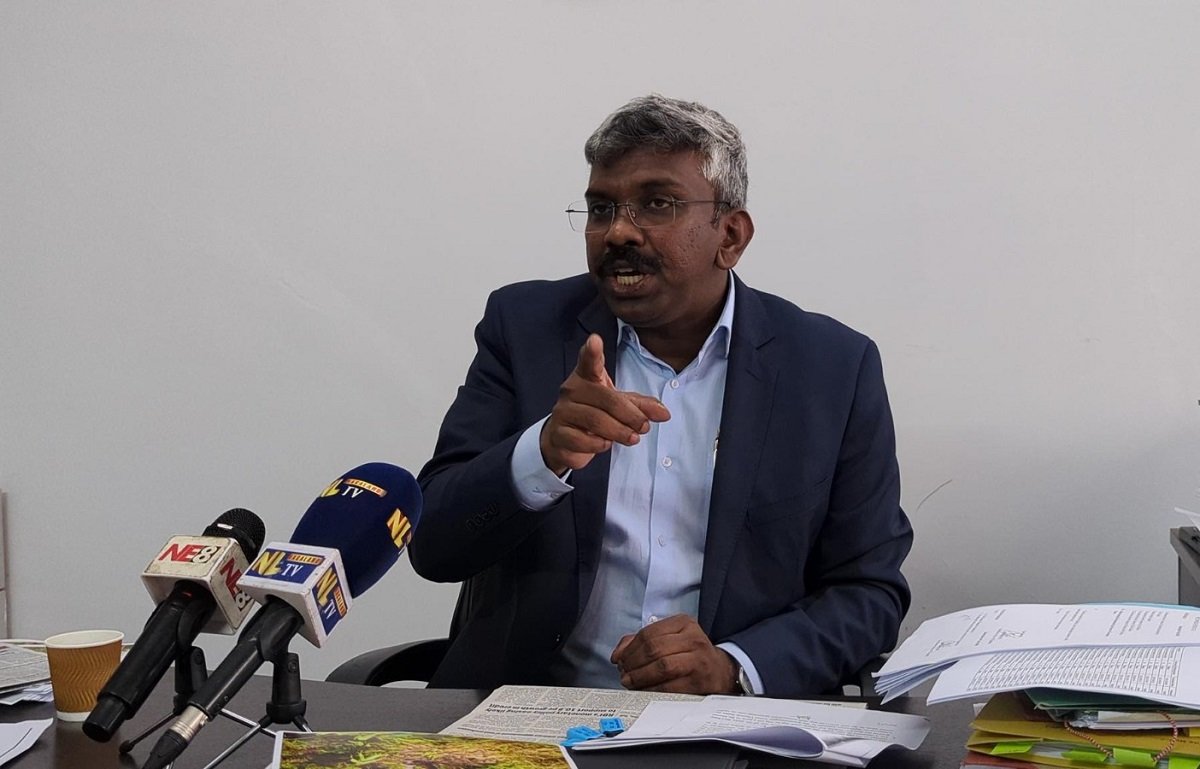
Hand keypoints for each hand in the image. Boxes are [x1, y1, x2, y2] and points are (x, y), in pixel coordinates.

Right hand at [539, 333, 669, 474]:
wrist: (564, 439)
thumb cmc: (595, 414)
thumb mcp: (619, 406)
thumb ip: (641, 407)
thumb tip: (665, 414)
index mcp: (586, 377)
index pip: (589, 362)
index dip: (592, 351)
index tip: (595, 340)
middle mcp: (571, 391)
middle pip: (606, 399)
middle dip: (630, 415)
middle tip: (644, 426)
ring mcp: (562, 412)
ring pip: (595, 421)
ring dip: (619, 432)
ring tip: (632, 438)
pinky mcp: (558, 434)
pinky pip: (582, 441)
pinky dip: (599, 446)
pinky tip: (605, 444)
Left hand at [610, 614, 738, 693]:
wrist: (720, 672)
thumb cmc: (690, 655)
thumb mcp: (670, 639)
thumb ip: (642, 642)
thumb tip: (618, 653)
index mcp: (683, 623)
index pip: (649, 633)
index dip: (629, 648)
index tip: (618, 659)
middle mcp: (693, 638)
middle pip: (654, 648)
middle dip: (633, 662)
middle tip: (623, 673)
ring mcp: (698, 659)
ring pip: (662, 666)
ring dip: (640, 676)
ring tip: (630, 682)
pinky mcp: (700, 681)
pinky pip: (670, 686)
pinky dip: (651, 690)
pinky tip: (643, 691)